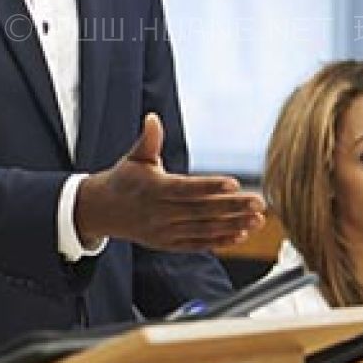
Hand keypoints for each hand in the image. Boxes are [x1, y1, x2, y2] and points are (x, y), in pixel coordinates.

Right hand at [75, 113, 264, 251]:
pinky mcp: (168, 244)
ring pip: (203, 229)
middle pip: (201, 210)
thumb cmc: (125, 179)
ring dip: (232, 226)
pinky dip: (219, 241)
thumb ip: (148, 140)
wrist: (103, 211)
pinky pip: (197, 244)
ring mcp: (164, 231)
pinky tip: (241, 235)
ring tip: (258, 219)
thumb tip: (152, 118)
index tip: (235, 184)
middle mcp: (159, 213)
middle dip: (232, 207)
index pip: (186, 188)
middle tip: (259, 202)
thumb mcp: (134, 158)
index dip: (210, 187)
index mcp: (153, 189)